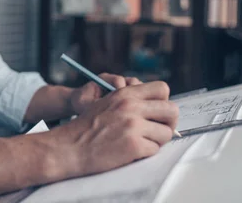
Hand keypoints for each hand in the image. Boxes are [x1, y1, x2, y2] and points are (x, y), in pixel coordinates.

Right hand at [52, 81, 178, 177]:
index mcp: (126, 94)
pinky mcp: (133, 145)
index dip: (164, 102)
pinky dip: (146, 153)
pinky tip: (132, 152)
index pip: (162, 89)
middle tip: (158, 131)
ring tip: (142, 143)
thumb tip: (158, 108)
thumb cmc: (87, 128)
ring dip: (157, 140)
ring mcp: (133, 126)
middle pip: (172, 110)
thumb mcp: (108, 103)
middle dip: (169, 123)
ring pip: (167, 133)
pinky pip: (155, 149)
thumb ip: (131, 100)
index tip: (157, 113)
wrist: (69, 147)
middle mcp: (131, 106)